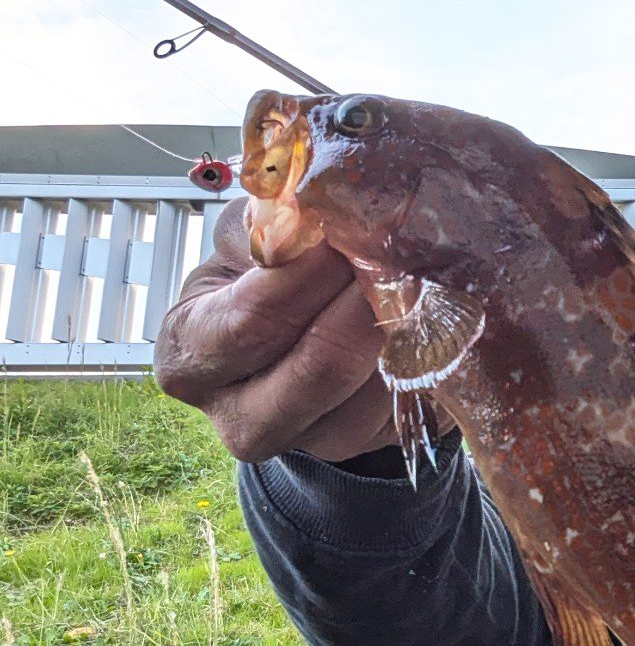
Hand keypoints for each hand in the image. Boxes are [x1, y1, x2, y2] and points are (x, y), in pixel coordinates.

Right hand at [153, 197, 410, 463]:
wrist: (298, 333)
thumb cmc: (262, 277)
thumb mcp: (246, 239)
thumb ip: (270, 220)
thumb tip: (314, 200)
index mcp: (189, 352)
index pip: (256, 316)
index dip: (311, 270)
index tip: (350, 227)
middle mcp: (238, 415)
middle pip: (321, 363)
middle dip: (367, 298)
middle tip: (400, 248)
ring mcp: (308, 441)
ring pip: (373, 388)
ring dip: (407, 326)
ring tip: (424, 274)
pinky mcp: (364, 445)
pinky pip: (407, 403)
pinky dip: (427, 355)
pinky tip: (434, 315)